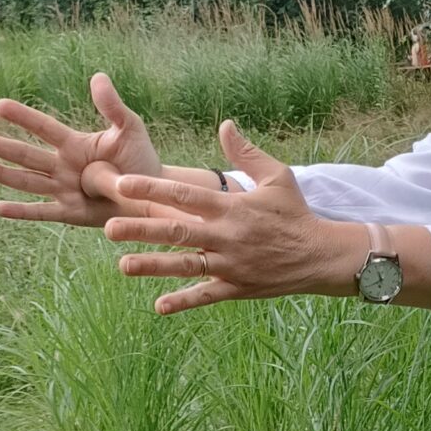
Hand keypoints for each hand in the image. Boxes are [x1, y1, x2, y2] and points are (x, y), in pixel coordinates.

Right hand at [0, 72, 163, 225]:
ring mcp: (63, 190)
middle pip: (25, 155)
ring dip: (0, 174)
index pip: (44, 127)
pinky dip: (21, 211)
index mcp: (74, 144)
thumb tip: (97, 76)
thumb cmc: (142, 161)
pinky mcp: (69, 213)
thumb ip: (112, 107)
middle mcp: (63, 166)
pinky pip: (41, 211)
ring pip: (26, 181)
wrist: (151, 196)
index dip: (23, 117)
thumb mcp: (130, 130)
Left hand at [104, 120, 361, 311]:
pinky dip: (184, 301)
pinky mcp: (238, 288)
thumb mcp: (278, 177)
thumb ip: (247, 153)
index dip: (153, 188)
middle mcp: (228, 236)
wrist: (321, 256)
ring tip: (122, 265)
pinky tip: (158, 306)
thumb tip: (224, 124)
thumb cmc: (296, 213)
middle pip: (177, 231)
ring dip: (153, 266)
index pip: (186, 195)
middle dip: (141, 229)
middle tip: (108, 227)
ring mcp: (231, 265)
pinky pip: (206, 295)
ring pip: (186, 265)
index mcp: (233, 207)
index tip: (123, 184)